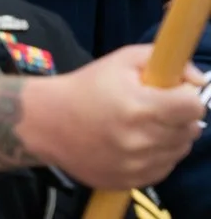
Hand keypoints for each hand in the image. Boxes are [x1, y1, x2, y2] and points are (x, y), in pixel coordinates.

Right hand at [0, 45, 204, 188]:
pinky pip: (165, 167)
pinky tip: (135, 142)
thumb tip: (199, 80)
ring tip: (143, 125)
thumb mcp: (120, 60)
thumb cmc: (86, 87)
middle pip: (191, 129)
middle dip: (178, 115)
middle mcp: (143, 140)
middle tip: (155, 107)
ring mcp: (138, 165)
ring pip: (180, 149)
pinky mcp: (133, 181)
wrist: (46, 122)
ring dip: (170, 136)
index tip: (173, 91)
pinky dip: (158, 155)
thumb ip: (164, 60)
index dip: (186, 95)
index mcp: (141, 107)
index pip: (194, 105)